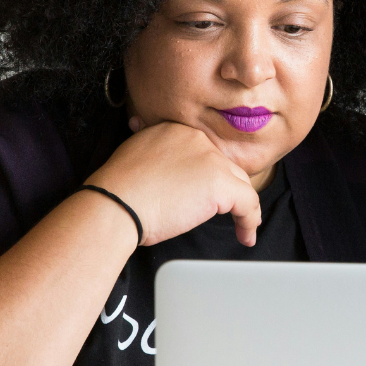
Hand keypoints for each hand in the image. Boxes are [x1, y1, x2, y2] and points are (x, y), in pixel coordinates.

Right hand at [86, 118, 261, 246]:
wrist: (115, 204)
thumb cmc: (118, 192)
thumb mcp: (136, 158)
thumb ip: (156, 157)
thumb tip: (166, 171)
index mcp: (176, 130)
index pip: (205, 153)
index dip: (208, 176)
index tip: (205, 193)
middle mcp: (197, 139)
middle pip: (224, 167)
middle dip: (226, 190)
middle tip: (225, 211)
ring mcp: (211, 160)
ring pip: (239, 183)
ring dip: (241, 206)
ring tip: (241, 226)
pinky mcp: (220, 184)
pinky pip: (248, 203)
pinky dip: (250, 221)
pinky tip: (246, 235)